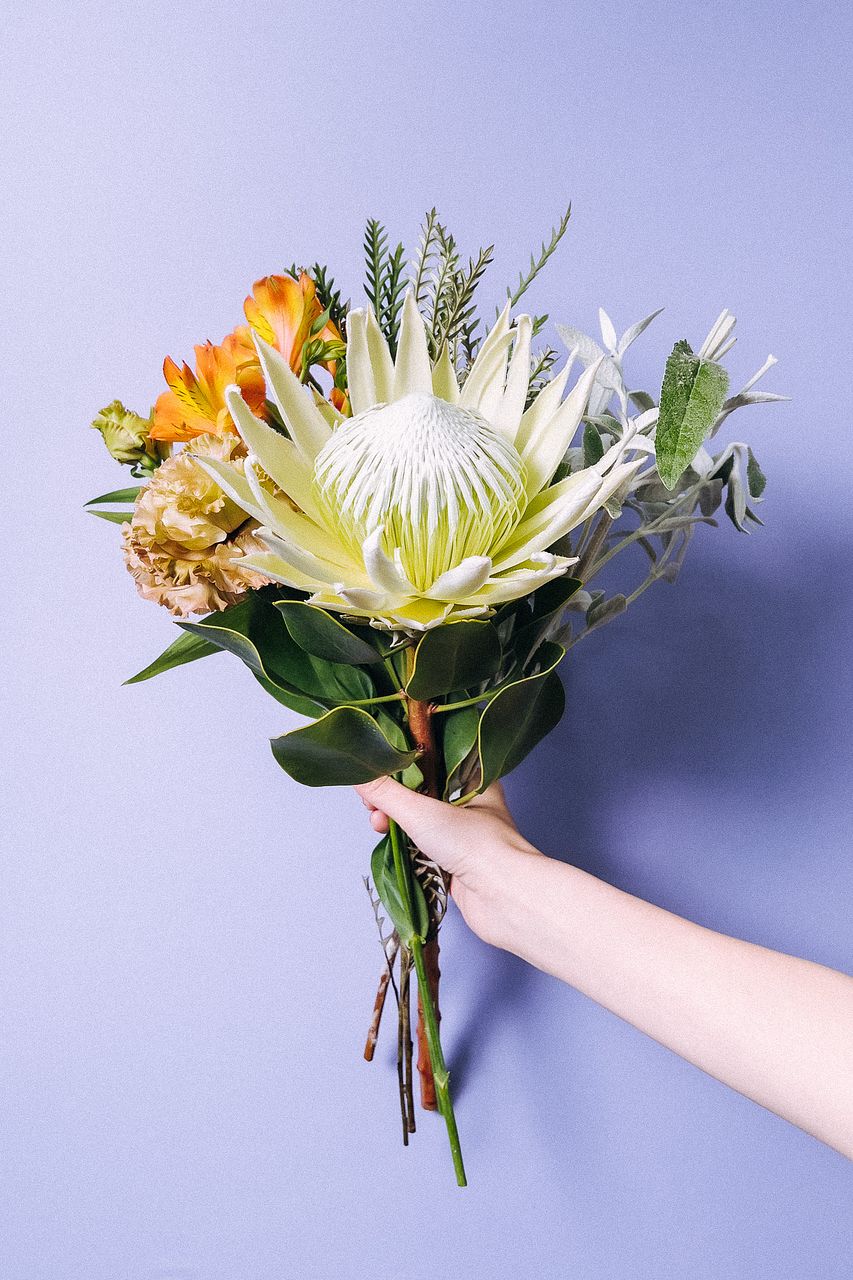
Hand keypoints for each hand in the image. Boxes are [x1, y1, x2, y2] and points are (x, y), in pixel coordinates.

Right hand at [355, 777, 540, 947]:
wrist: (505, 899)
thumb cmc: (477, 846)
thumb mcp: (422, 812)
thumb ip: (387, 794)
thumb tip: (359, 776)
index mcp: (474, 780)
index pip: (432, 763)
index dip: (401, 768)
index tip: (376, 775)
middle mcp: (471, 805)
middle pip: (421, 794)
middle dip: (392, 800)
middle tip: (373, 807)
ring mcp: (464, 837)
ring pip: (420, 823)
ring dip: (396, 825)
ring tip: (379, 827)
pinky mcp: (456, 864)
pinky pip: (424, 848)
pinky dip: (406, 848)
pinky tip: (393, 847)